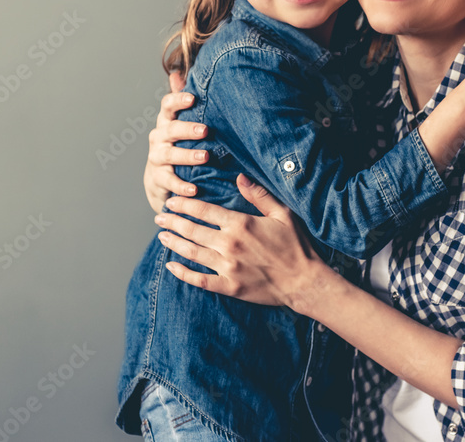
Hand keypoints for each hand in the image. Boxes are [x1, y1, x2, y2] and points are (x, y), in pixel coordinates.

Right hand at [143, 72, 209, 213]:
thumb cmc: (177, 143)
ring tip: (205, 157)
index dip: (178, 100)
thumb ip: (181, 100)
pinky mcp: (158, 178)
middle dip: (187, 129)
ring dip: (187, 156)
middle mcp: (159, 137)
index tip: (193, 98)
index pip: (168, 105)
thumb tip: (177, 72)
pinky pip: (169, 181)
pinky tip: (194, 189)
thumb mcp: (180, 121)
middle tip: (205, 130)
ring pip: (169, 155)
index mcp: (167, 121)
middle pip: (170, 129)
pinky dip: (181, 186)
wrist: (160, 178)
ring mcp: (156, 158)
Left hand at [155, 174, 327, 308]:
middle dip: (173, 221)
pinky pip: (199, 280)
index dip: (184, 205)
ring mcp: (227, 267)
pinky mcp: (229, 287)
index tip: (172, 201)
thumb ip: (259, 195)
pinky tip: (171, 266)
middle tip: (160, 217)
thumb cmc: (296, 245)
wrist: (304, 281)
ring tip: (162, 235)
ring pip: (191, 253)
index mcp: (240, 224)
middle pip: (192, 230)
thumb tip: (240, 177)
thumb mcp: (282, 214)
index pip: (203, 210)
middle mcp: (229, 245)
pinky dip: (182, 273)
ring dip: (174, 243)